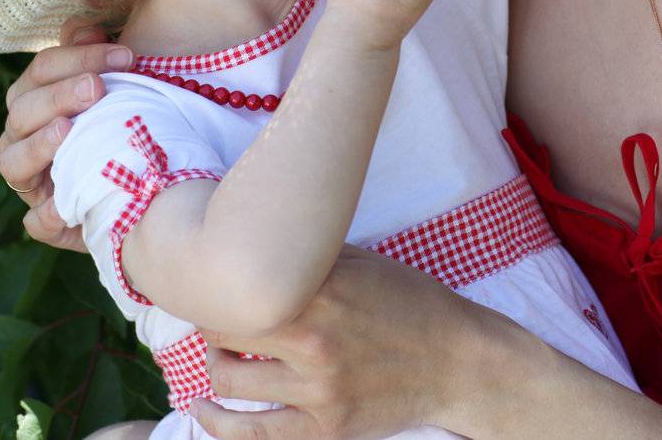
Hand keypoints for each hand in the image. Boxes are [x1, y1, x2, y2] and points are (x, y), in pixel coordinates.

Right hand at [0, 17, 133, 251]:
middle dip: (58, 96)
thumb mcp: (120, 83)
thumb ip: (96, 53)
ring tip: (67, 131)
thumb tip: (85, 29)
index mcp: (38, 100)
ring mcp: (34, 183)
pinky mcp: (50, 223)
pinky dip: (47, 215)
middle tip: (96, 88)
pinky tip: (67, 204)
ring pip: (13, 164)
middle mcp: (25, 140)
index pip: (41, 71)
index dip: (78, 58)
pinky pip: (36, 224)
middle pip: (22, 112)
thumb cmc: (128, 120)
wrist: (152, 182)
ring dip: (38, 147)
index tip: (126, 55)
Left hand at [191, 245, 503, 439]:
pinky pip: (253, 432)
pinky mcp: (326, 428)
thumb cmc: (412, 305)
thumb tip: (261, 242)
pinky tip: (202, 409)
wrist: (459, 363)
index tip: (218, 286)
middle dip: (214, 325)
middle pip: (225, 332)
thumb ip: (312, 259)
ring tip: (220, 357)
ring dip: (215, 366)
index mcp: (322, 293)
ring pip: (231, 380)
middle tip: (218, 320)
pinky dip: (216, 422)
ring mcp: (319, 390)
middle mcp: (315, 341)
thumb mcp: (366, 265)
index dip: (220, 287)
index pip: (239, 289)